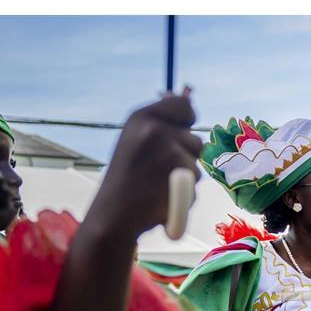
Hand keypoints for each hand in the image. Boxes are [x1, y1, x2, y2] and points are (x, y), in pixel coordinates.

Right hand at [86, 92, 202, 242]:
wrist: (113, 216)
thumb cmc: (126, 178)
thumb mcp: (135, 140)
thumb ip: (159, 123)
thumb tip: (186, 95)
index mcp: (142, 118)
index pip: (183, 106)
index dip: (188, 120)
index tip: (181, 131)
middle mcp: (157, 131)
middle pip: (196, 140)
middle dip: (185, 156)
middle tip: (157, 170)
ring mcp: (171, 155)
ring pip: (196, 165)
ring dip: (184, 177)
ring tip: (157, 185)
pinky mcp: (182, 180)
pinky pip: (196, 186)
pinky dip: (185, 196)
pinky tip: (162, 199)